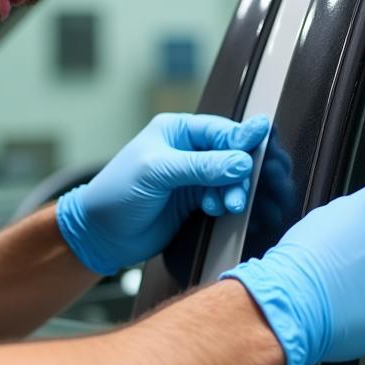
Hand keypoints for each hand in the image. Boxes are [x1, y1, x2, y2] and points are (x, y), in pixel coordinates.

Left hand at [57, 113, 269, 275]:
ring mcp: (191, 176)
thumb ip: (202, 166)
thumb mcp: (158, 172)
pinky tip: (217, 209)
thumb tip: (241, 162)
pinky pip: (221, 196)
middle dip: (239, 171)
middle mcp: (186, 150)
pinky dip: (224, 202)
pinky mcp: (193, 200)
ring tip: (231, 204)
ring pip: (228, 177)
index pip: (218, 130)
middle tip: (240, 190)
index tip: (263, 140)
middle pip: (229, 154)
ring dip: (233, 190)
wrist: (101, 235)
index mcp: (176, 131)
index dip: (241, 137)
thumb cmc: (117, 193)